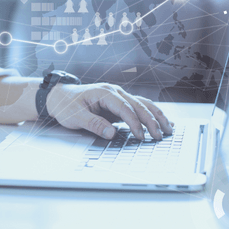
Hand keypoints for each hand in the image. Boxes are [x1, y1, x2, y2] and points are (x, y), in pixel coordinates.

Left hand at [46, 83, 173, 140]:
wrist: (59, 97)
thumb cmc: (66, 105)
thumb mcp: (75, 117)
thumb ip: (93, 124)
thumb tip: (111, 133)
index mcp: (104, 93)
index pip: (125, 107)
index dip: (134, 122)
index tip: (140, 136)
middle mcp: (114, 92)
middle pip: (138, 105)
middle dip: (151, 121)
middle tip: (160, 136)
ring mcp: (118, 96)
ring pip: (143, 104)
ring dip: (156, 116)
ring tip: (169, 129)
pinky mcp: (119, 103)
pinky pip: (139, 107)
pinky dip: (151, 114)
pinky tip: (162, 121)